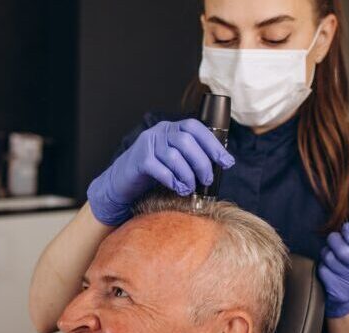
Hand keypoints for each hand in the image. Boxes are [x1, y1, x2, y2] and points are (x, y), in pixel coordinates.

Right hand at [87, 119, 234, 225]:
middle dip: (202, 163)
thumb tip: (221, 163)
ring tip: (190, 188)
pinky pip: (160, 169)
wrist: (122, 182)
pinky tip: (177, 188)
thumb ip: (192, 156)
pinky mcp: (139, 160)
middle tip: (206, 180)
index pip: (196, 128)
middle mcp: (160, 132)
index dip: (213, 144)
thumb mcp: (174, 159)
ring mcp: (148, 144)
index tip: (226, 162)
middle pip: (186, 142)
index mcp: (172, 128)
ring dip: (187, 175)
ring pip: (174, 156)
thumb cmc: (153, 172)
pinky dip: (172, 180)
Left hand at [318, 221, 348, 317]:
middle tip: (334, 238)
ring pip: (329, 259)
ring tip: (331, 253)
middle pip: (343, 251)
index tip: (346, 229)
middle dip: (334, 240)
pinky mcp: (338, 294)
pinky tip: (328, 267)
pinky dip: (322, 266)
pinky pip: (322, 271)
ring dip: (326, 252)